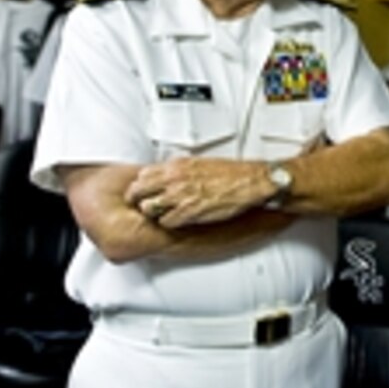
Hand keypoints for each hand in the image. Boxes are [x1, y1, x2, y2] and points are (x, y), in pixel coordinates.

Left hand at [125, 157, 266, 228]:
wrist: (250, 181)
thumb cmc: (231, 173)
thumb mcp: (200, 164)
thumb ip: (180, 171)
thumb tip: (168, 177)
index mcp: (177, 166)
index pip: (142, 175)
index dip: (141, 186)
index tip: (143, 192)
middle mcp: (174, 179)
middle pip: (138, 192)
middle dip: (140, 201)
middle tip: (145, 207)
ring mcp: (180, 196)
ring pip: (148, 208)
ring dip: (154, 214)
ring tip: (163, 215)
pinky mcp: (188, 212)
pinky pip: (165, 222)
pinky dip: (169, 224)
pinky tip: (179, 221)